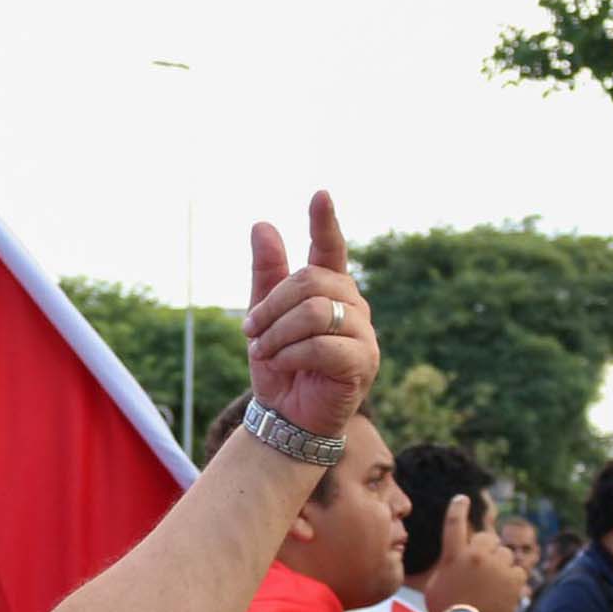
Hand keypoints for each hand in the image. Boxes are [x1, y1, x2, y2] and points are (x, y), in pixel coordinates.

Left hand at [240, 191, 378, 440]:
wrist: (286, 417)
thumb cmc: (280, 366)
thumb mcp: (263, 317)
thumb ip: (267, 274)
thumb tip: (262, 224)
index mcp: (331, 290)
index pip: (331, 248)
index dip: (325, 222)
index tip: (319, 194)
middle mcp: (353, 305)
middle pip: (311, 282)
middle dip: (271, 306)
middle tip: (249, 331)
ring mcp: (363, 334)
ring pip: (315, 313)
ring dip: (277, 333)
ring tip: (263, 352)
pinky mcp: (363, 363)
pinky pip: (321, 345)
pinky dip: (291, 355)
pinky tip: (282, 366)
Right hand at [421, 494, 525, 611]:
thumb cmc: (446, 611)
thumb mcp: (435, 584)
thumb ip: (448, 565)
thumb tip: (457, 557)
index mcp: (454, 556)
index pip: (455, 523)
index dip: (459, 507)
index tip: (463, 498)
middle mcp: (476, 556)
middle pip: (488, 538)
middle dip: (487, 549)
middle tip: (483, 568)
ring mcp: (497, 567)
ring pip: (506, 553)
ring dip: (501, 565)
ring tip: (493, 585)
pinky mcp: (514, 579)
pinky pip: (518, 569)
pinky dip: (513, 579)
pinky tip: (504, 591)